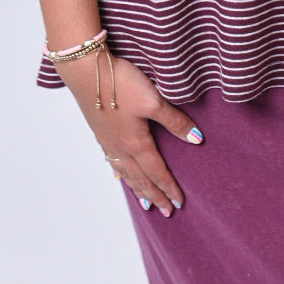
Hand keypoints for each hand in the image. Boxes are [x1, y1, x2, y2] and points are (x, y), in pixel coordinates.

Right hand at [56, 52, 202, 216]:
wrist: (86, 70)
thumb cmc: (120, 83)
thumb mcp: (154, 100)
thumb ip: (175, 121)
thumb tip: (197, 140)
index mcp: (136, 143)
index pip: (157, 172)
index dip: (169, 188)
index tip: (179, 203)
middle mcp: (121, 147)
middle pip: (141, 179)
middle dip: (155, 196)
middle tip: (166, 212)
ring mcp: (108, 141)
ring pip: (125, 173)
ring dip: (137, 189)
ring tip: (145, 204)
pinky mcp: (99, 131)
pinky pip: (113, 162)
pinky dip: (120, 174)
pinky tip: (119, 174)